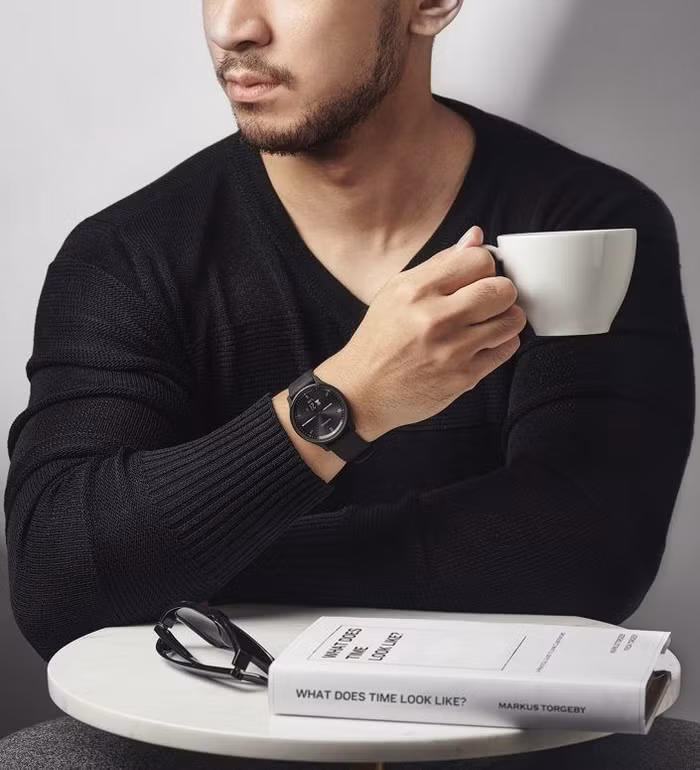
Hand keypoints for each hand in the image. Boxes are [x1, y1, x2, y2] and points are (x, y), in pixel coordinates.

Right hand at [316, 226, 526, 438]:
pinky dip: (501, 342)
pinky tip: (483, 343)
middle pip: (502, 289)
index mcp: (416, 290)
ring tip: (487, 322)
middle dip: (501, 292)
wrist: (362, 390)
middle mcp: (435, 319)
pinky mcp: (464, 377)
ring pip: (511, 320)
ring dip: (505, 318)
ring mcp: (452, 350)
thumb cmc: (379, 340)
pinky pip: (506, 349)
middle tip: (487, 300)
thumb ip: (440, 263)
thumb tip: (476, 236)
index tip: (477, 277)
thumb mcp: (397, 292)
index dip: (484, 266)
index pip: (479, 260)